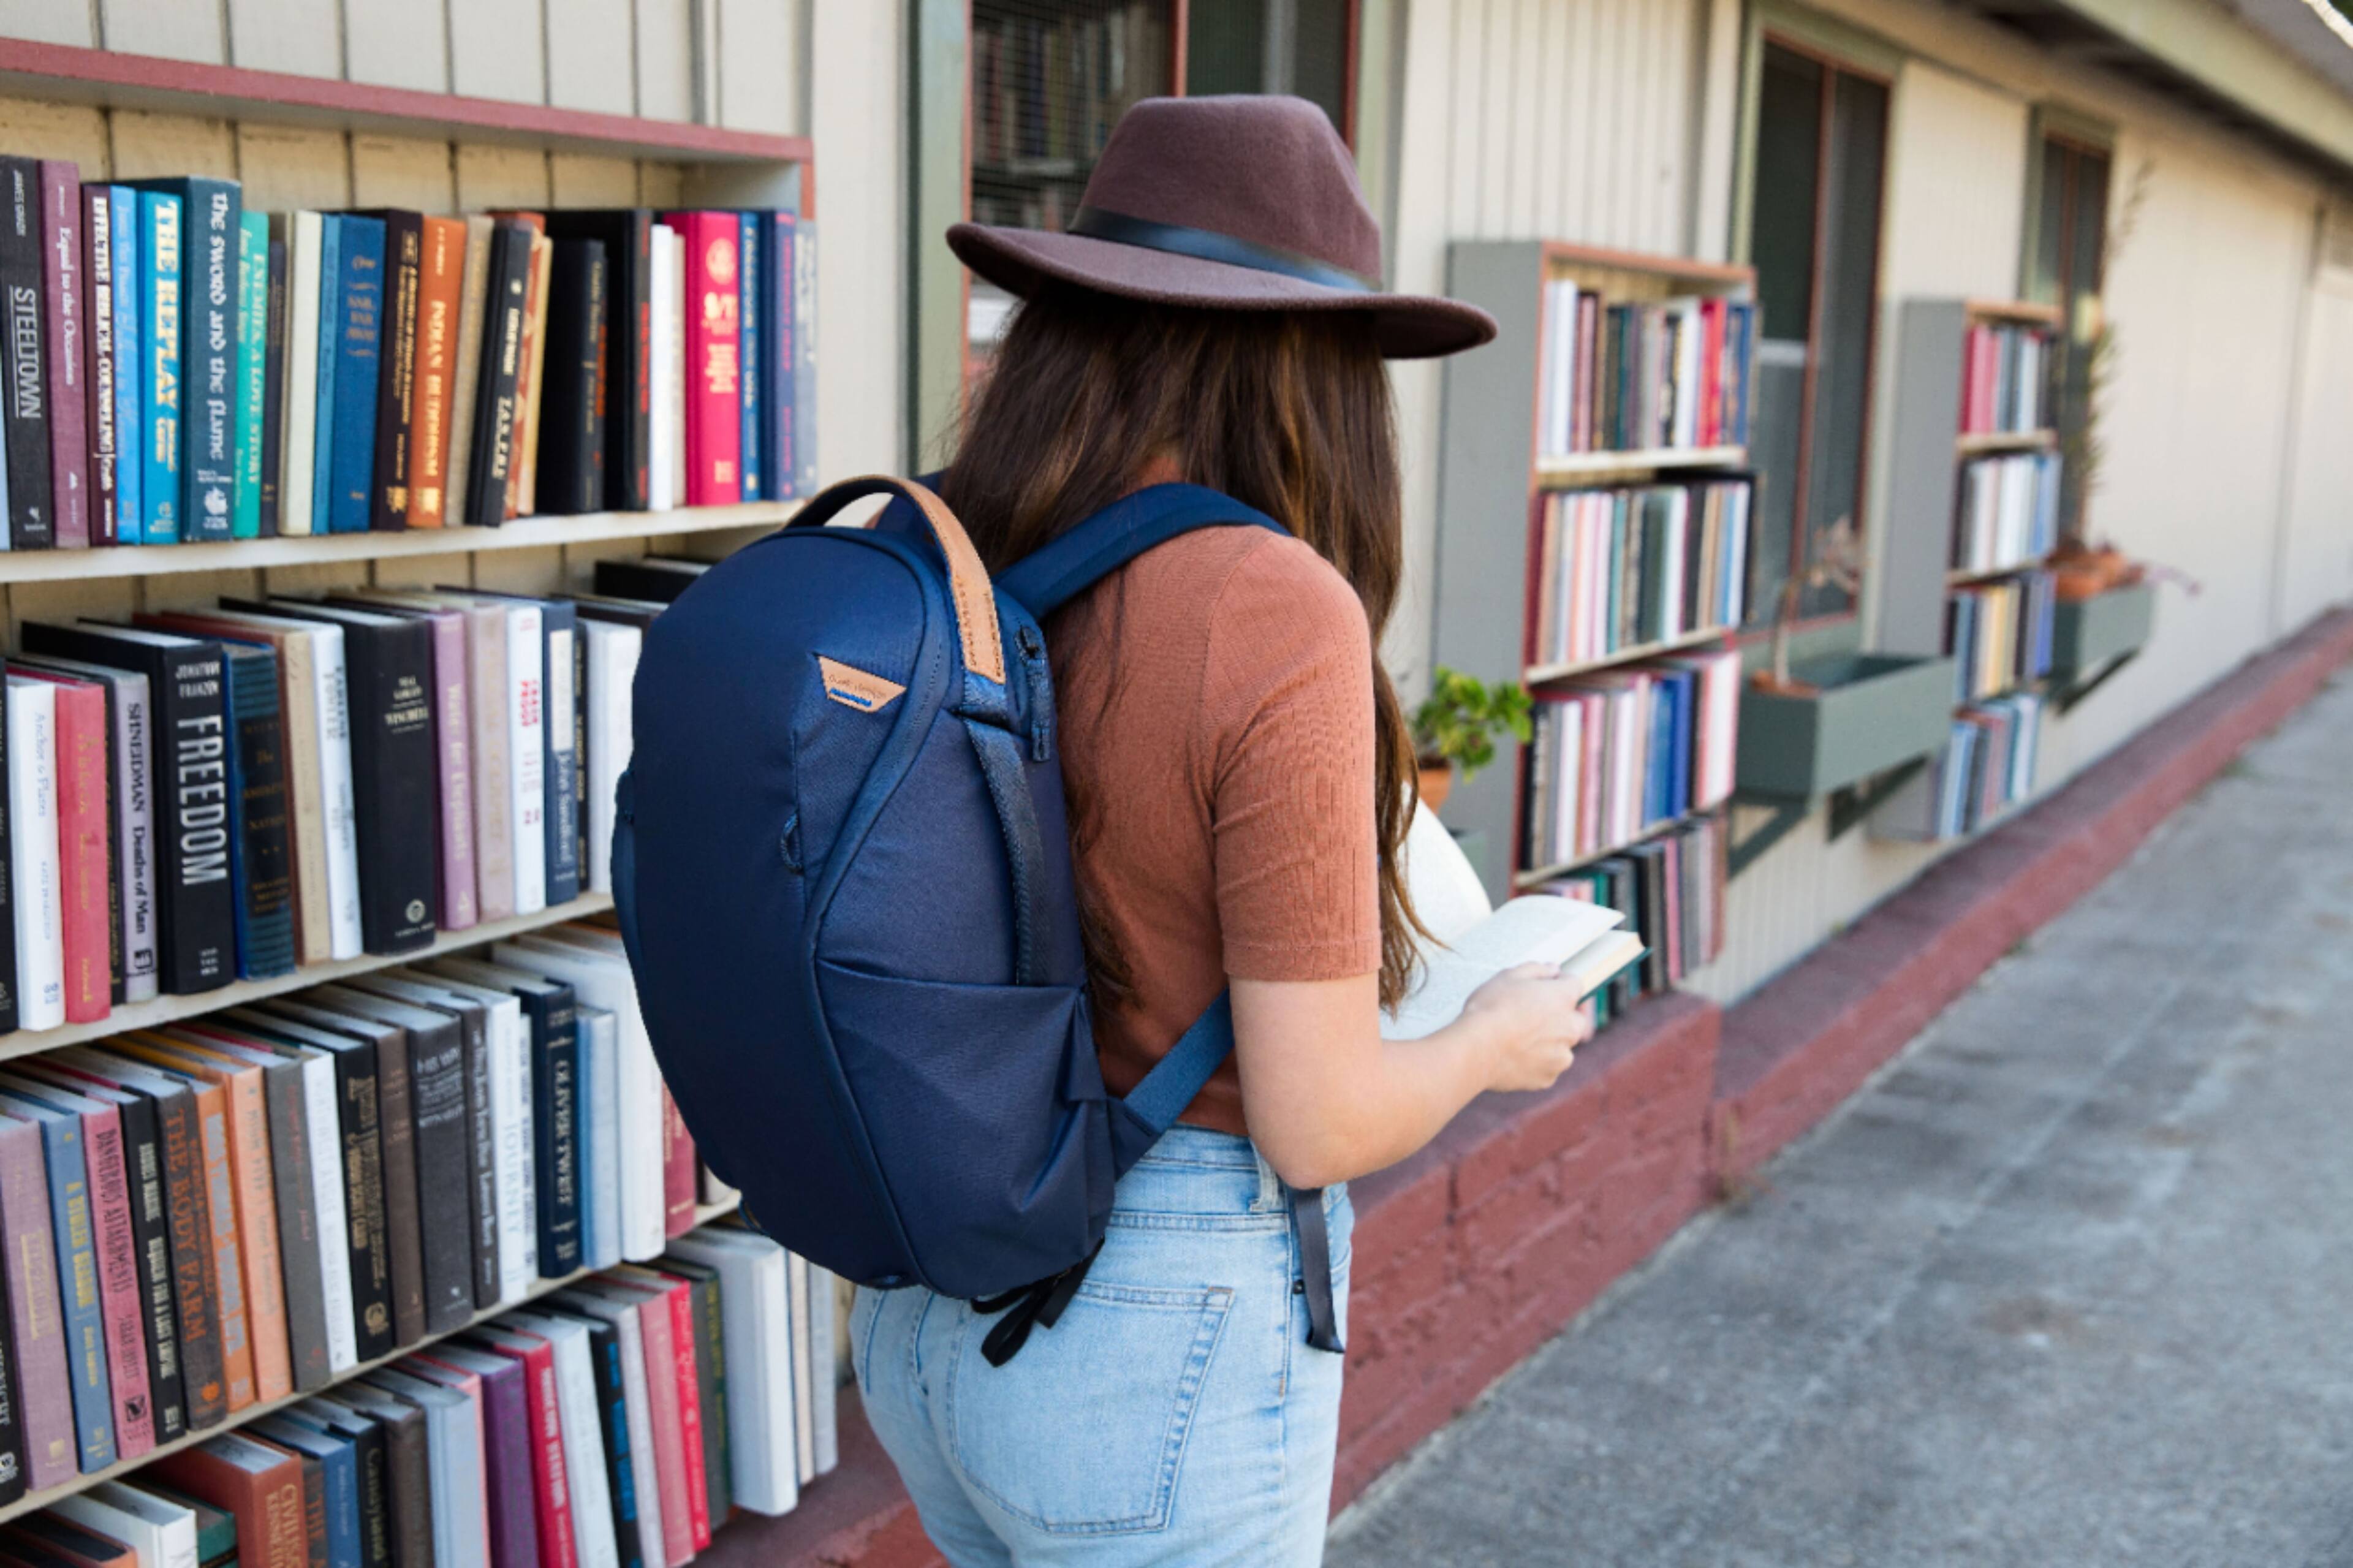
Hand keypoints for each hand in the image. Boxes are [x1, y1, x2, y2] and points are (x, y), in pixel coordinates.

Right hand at [1458, 963, 1595, 1092]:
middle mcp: (1570, 1027)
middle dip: (1558, 1016)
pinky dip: (1536, 1063)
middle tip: (1529, 1016)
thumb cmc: (1489, 1010)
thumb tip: (1552, 970)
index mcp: (1563, 998)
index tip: (1544, 988)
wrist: (1475, 1049)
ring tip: (1517, 1039)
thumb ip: (1536, 970)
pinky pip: (1547, 1067)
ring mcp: (1561, 1056)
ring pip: (1561, 1046)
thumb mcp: (1508, 977)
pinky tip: (1514, 1056)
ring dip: (1548, 1042)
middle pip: (1573, 1019)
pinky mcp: (1548, 1077)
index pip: (1574, 985)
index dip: (1557, 984)